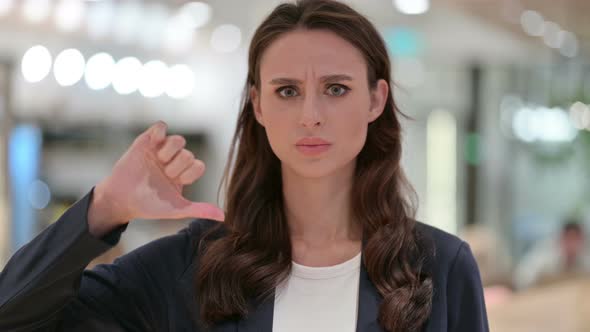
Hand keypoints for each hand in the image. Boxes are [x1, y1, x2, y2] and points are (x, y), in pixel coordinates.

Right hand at [88, 121, 224, 235]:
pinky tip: (154, 145)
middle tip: (164, 174)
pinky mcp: (146, 141)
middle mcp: (174, 160)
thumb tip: (224, 216)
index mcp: (182, 174)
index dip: (190, 173)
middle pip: (188, 154)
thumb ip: (199, 209)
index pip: (198, 165)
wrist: (122, 199)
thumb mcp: (176, 208)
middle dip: (178, 166)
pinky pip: (160, 126)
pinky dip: (160, 132)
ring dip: (171, 151)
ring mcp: (160, 150)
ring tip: (159, 161)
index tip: (177, 182)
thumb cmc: (149, 204)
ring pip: (178, 140)